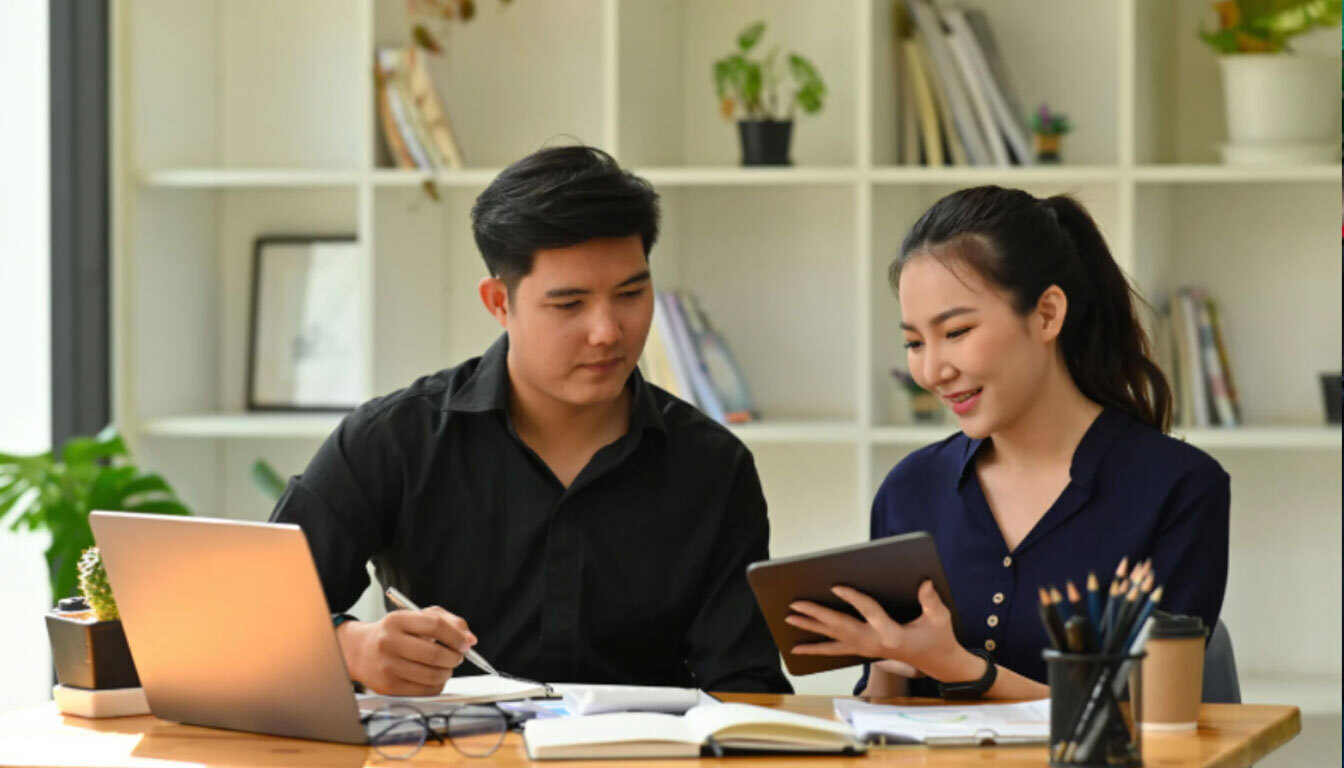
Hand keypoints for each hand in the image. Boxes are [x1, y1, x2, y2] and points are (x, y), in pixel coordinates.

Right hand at [337, 606, 476, 695]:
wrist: (359, 650)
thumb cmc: (393, 632)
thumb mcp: (416, 617)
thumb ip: (447, 622)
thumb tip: (470, 639)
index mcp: (397, 620)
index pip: (436, 626)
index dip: (457, 637)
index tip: (466, 643)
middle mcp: (389, 643)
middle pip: (435, 654)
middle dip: (455, 657)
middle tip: (457, 657)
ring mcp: (387, 667)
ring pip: (432, 676)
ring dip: (447, 673)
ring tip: (445, 667)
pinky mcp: (388, 687)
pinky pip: (424, 691)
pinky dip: (437, 685)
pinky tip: (434, 677)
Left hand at [786, 580, 977, 682]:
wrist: (937, 663)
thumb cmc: (938, 637)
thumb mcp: (940, 618)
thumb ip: (931, 601)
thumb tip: (923, 582)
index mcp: (892, 634)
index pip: (869, 612)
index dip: (853, 598)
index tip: (835, 586)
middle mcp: (874, 643)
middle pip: (841, 627)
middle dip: (817, 614)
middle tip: (795, 605)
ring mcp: (866, 649)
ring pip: (833, 639)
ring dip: (810, 629)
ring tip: (789, 620)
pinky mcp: (863, 650)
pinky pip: (835, 650)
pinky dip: (817, 648)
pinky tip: (799, 648)